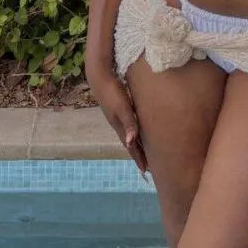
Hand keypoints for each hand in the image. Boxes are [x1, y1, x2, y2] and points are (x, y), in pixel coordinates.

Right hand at [86, 60, 147, 175]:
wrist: (99, 76)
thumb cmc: (112, 92)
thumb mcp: (122, 108)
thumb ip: (129, 123)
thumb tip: (131, 144)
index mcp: (119, 126)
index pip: (131, 146)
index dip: (138, 158)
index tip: (146, 171)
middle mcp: (118, 123)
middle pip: (130, 142)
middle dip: (138, 154)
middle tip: (148, 166)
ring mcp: (117, 115)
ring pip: (129, 133)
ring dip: (137, 143)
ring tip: (144, 150)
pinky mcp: (118, 107)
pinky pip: (129, 124)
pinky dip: (134, 131)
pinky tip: (137, 128)